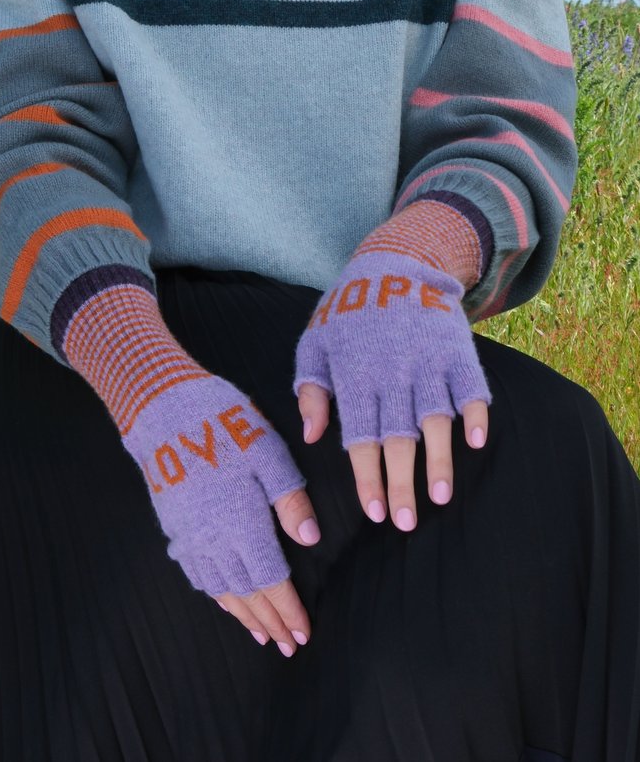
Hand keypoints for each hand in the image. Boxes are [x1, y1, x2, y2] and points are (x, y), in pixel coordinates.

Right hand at [122, 372, 321, 656]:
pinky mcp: (173, 525)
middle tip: (288, 645)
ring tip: (260, 634)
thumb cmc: (223, 422)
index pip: (270, 579)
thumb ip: (290, 500)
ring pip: (219, 588)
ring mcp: (188, 534)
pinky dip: (215, 594)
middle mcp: (213, 537)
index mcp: (242, 521)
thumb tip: (309, 541)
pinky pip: (196, 572)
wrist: (162, 408)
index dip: (287, 610)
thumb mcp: (268, 452)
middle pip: (246, 592)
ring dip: (242, 615)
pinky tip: (223, 599)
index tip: (303, 634)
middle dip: (269, 621)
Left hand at [292, 250, 491, 531]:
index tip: (373, 512)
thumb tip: (311, 437)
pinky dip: (474, 415)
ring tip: (438, 497)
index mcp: (356, 376)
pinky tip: (473, 444)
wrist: (396, 262)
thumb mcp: (315, 342)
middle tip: (404, 523)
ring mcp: (428, 362)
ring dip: (438, 461)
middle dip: (400, 484)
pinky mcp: (456, 351)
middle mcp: (393, 373)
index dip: (367, 477)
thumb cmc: (348, 311)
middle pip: (397, 439)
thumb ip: (311, 390)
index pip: (360, 438)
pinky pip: (470, 388)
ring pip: (435, 420)